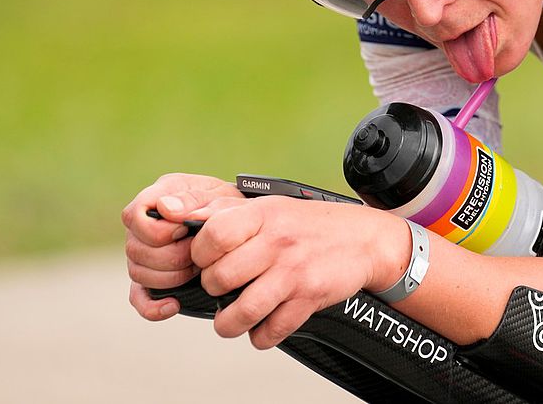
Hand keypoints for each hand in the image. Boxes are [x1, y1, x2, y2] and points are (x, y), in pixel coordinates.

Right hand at [121, 172, 241, 320]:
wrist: (243, 227)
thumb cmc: (230, 207)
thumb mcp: (220, 197)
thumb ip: (194, 200)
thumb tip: (165, 208)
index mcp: (158, 196)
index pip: (133, 215)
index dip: (157, 230)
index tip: (185, 231)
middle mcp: (144, 225)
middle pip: (135, 249)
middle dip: (170, 256)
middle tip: (199, 254)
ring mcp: (144, 253)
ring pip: (137, 272)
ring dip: (169, 277)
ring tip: (197, 270)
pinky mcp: (150, 278)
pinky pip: (138, 298)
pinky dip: (153, 306)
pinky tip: (174, 304)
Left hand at [186, 196, 409, 349]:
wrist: (365, 239)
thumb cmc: (309, 225)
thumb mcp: (271, 207)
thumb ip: (227, 213)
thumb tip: (177, 216)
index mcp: (264, 215)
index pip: (212, 236)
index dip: (200, 254)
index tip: (208, 260)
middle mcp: (277, 242)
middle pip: (219, 278)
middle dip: (213, 289)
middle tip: (223, 287)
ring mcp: (294, 272)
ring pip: (241, 312)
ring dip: (228, 323)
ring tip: (231, 318)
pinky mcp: (309, 298)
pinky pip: (270, 332)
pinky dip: (260, 336)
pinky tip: (263, 324)